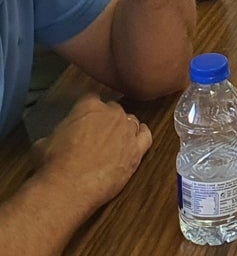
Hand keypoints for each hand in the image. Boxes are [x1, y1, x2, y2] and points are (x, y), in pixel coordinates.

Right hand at [32, 96, 151, 211]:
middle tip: (97, 133)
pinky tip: (138, 139)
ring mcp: (127, 131)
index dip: (88, 108)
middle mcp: (112, 114)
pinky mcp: (136, 150)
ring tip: (115, 140)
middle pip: (114, 109)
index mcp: (88, 107)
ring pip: (131, 121)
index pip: (91, 98)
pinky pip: (146, 136)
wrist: (69, 186)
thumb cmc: (53, 164)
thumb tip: (55, 140)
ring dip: (123, 128)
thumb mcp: (44, 142)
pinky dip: (142, 136)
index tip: (85, 116)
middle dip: (106, 119)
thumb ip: (57, 133)